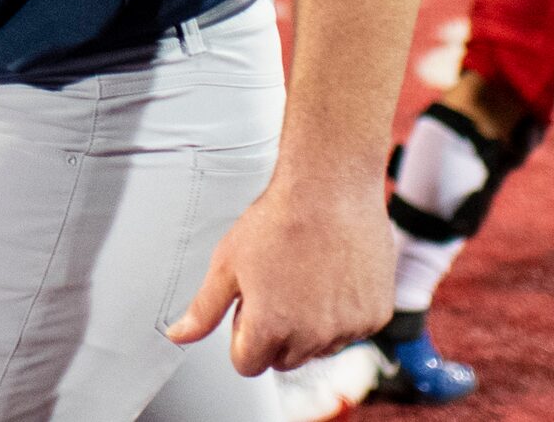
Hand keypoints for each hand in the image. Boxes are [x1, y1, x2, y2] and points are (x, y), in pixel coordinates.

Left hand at [166, 171, 391, 373]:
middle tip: (275, 287)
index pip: (248, 364)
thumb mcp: (227, 263)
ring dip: (310, 326)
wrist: (329, 189)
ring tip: (303, 277)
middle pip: (284, 360)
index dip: (243, 335)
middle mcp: (312, 337)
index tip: (249, 306)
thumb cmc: (276, 221)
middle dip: (275, 334)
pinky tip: (332, 276)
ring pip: (319, 347)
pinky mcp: (375, 316)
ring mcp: (348, 328)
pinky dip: (342, 313)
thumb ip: (203, 309)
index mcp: (270, 328)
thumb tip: (178, 336)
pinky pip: (351, 330)